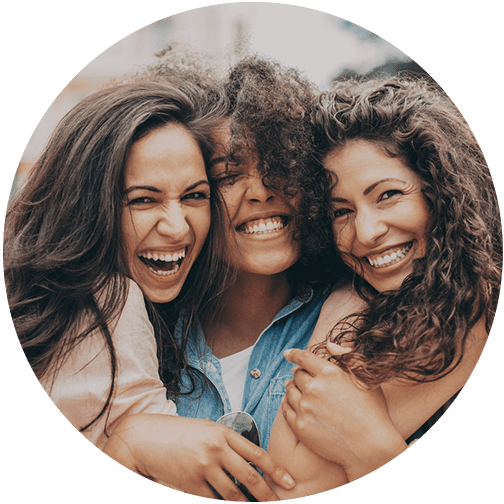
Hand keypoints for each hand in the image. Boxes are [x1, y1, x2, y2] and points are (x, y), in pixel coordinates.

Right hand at [103, 414, 294, 500]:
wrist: (146, 439)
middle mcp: (216, 450)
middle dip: (267, 494)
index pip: (257, 454)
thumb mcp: (205, 429)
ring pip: (234, 494)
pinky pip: (213, 500)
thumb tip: (246, 457)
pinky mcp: (191, 485)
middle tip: (278, 503)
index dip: (276, 470)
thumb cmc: (178, 432)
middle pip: (250, 477)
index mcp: (222, 433)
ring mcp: (204, 468)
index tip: (290, 482)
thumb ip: (225, 441)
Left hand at [282, 348, 406, 480]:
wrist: (371, 448)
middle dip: (298, 373)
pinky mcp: (300, 426)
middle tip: (300, 376)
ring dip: (292, 387)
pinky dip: (287, 404)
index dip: (294, 354)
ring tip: (295, 389)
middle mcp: (314, 388)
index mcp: (329, 373)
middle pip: (296, 374)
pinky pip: (286, 409)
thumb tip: (328, 345)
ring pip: (289, 391)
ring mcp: (305, 408)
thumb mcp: (364, 378)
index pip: (304, 358)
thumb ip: (346, 357)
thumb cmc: (373, 411)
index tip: (288, 353)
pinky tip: (292, 404)